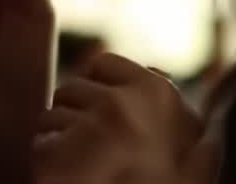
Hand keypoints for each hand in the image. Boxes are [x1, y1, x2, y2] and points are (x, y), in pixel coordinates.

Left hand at [34, 53, 218, 183]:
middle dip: (76, 115)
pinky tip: (69, 180)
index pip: (104, 63)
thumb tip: (157, 73)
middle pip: (72, 88)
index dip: (99, 88)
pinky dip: (47, 162)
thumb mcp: (195, 152)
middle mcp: (119, 102)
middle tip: (94, 153)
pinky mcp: (55, 155)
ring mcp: (86, 128)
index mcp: (157, 94)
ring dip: (59, 140)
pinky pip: (40, 144)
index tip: (107, 117)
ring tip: (84, 171)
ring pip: (52, 115)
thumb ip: (174, 109)